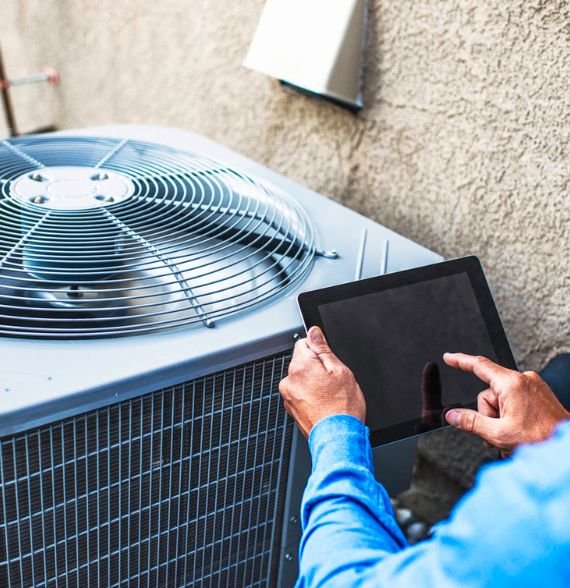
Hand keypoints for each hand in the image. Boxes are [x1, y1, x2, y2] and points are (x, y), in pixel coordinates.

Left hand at [279, 326, 365, 436]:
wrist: (338, 439)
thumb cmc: (342, 408)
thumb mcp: (340, 371)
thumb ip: (323, 349)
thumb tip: (314, 332)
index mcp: (300, 366)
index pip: (304, 343)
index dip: (319, 350)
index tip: (328, 361)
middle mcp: (289, 380)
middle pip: (302, 362)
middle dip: (316, 368)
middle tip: (333, 382)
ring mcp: (288, 396)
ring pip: (301, 379)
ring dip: (312, 383)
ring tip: (329, 396)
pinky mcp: (291, 409)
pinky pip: (300, 394)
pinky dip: (310, 397)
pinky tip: (324, 405)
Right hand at [444, 353, 569, 454]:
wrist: (566, 450)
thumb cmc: (542, 439)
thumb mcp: (498, 433)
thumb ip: (471, 422)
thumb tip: (452, 415)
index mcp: (512, 384)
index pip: (479, 366)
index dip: (460, 361)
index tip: (449, 357)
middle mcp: (523, 380)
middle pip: (489, 393)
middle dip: (488, 414)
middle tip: (496, 433)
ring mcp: (533, 386)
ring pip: (501, 399)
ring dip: (500, 418)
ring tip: (511, 436)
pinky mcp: (539, 393)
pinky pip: (515, 400)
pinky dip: (511, 415)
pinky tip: (518, 430)